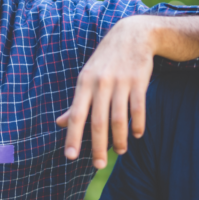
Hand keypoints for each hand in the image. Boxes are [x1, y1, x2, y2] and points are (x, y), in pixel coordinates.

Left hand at [56, 16, 155, 168]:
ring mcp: (120, 82)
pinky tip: (136, 135)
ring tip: (120, 151)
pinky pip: (138, 108)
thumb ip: (76, 103)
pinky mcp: (139, 81)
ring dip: (119, 139)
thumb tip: (59, 123)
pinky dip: (137, 125)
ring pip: (119, 118)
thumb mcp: (87, 77)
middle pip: (98, 121)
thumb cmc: (105, 61)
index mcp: (84, 83)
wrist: (132, 34)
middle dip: (98, 146)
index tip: (70, 157)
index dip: (73, 137)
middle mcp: (100, 83)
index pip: (77, 115)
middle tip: (99, 165)